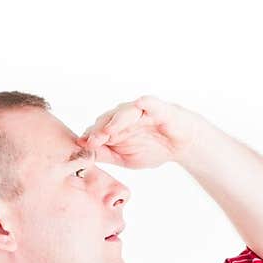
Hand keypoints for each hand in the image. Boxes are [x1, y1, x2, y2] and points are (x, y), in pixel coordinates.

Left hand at [76, 94, 202, 168]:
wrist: (181, 145)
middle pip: (105, 119)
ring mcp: (138, 110)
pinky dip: (138, 106)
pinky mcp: (155, 106)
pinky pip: (144, 104)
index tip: (81, 150)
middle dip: (97, 131)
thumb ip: (107, 154)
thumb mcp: (125, 159)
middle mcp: (123, 117)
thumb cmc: (154, 149)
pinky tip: (134, 111)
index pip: (98, 131)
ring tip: (106, 133)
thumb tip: (85, 156)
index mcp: (115, 128)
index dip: (89, 139)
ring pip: (121, 112)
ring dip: (112, 122)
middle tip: (90, 143)